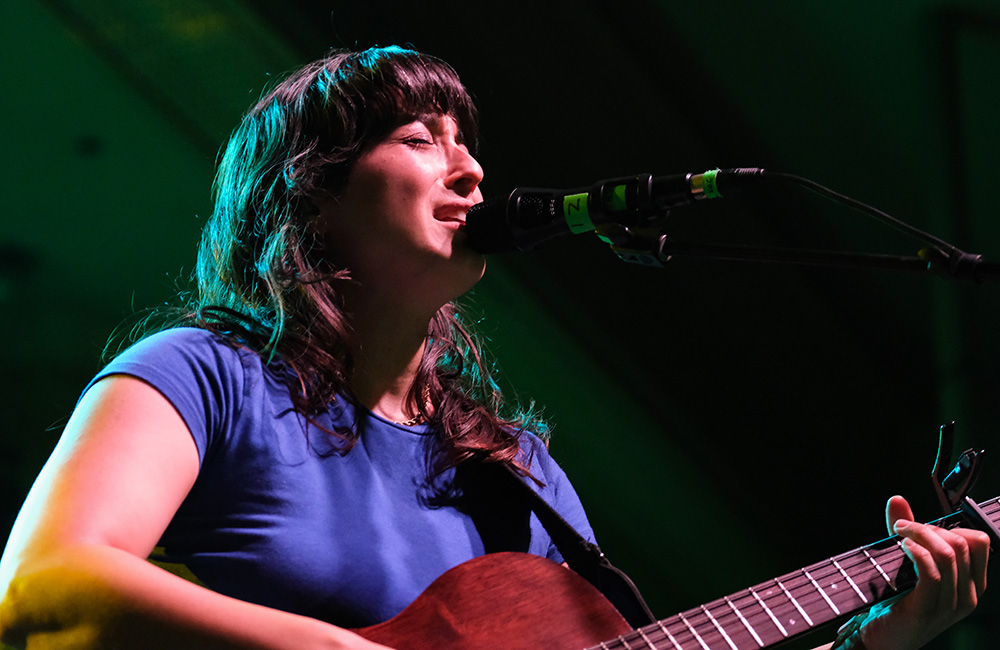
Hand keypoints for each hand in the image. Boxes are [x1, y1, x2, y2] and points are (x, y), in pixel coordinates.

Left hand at [852, 495, 988, 649]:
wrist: (879, 638)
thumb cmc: (895, 601)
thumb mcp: (907, 563)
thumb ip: (907, 532)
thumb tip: (897, 499)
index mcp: (971, 584)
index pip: (980, 542)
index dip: (950, 526)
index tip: (922, 526)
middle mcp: (967, 596)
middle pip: (962, 544)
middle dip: (930, 527)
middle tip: (902, 527)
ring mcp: (950, 606)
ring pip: (948, 555)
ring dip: (919, 534)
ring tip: (898, 533)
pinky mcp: (927, 610)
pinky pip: (931, 572)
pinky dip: (916, 551)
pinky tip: (901, 546)